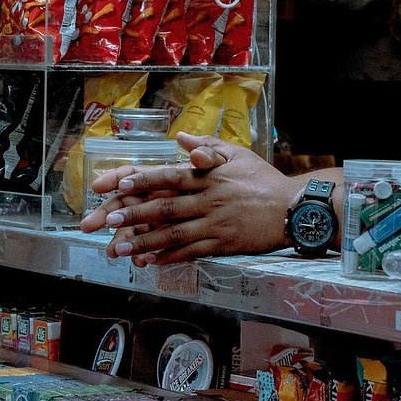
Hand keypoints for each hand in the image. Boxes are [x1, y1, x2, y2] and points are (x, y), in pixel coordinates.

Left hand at [80, 133, 295, 264]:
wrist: (293, 207)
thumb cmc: (263, 179)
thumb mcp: (237, 154)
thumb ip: (207, 147)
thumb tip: (180, 139)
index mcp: (208, 176)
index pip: (168, 176)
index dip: (142, 181)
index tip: (119, 185)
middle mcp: (207, 200)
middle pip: (164, 208)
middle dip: (133, 215)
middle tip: (107, 221)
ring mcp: (214, 224)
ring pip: (173, 234)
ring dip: (144, 242)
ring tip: (120, 248)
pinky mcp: (223, 244)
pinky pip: (191, 253)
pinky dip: (169, 258)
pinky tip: (150, 262)